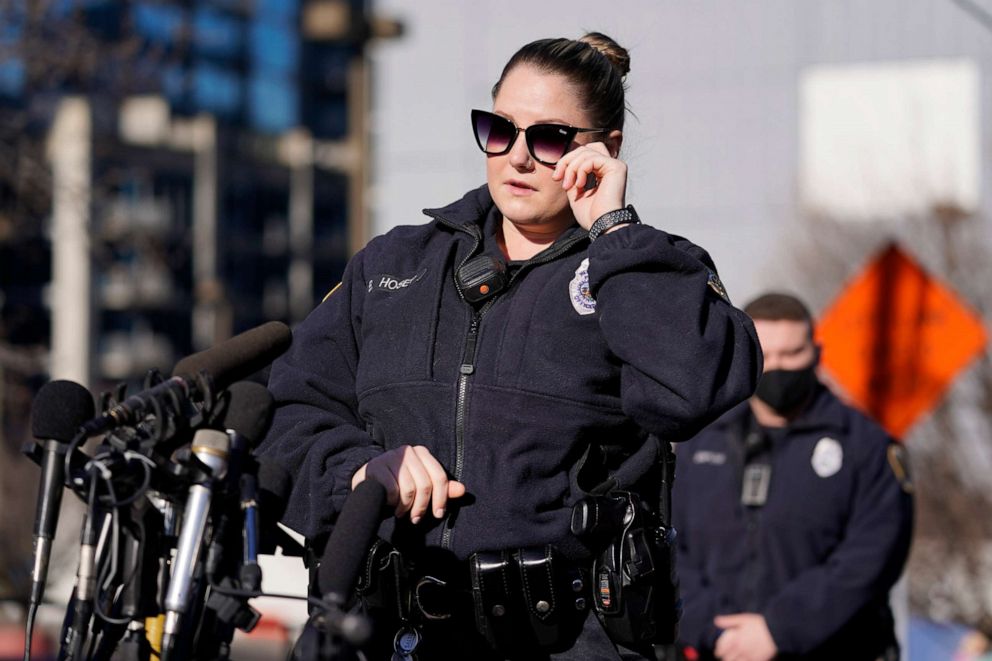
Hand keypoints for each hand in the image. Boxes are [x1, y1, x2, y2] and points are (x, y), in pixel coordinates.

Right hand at [351, 445, 465, 522]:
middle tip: (416, 519)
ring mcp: (391, 457)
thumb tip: (462, 490)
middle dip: (422, 507)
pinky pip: (392, 491)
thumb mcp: (422, 486)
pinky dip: (393, 502)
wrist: (367, 479)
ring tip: (402, 512)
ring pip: (409, 489)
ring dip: (406, 507)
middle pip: (425, 485)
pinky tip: (389, 504)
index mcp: (422, 453)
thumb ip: (442, 488)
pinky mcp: (376, 466)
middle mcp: (408, 451)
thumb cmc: (399, 484)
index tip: (438, 514)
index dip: (441, 498)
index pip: (439, 477)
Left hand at [552, 141, 626, 230]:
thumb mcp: (575, 192)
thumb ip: (572, 177)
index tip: (556, 177)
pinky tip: (580, 185)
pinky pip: (592, 158)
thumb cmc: (591, 215)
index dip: (567, 161)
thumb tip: (564, 166)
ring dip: (572, 168)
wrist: (601, 226)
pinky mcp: (617, 167)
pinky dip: (581, 170)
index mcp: (603, 172)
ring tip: (569, 186)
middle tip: (558, 178)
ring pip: (586, 152)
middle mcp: (610, 166)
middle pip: (584, 149)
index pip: (583, 154)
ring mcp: (615, 166)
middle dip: (567, 161)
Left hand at [713, 613, 777, 660]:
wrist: (777, 631)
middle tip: (725, 657)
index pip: (721, 651)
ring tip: (735, 659)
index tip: (719, 652)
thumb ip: (729, 621)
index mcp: (735, 640)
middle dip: (725, 659)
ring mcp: (750, 657)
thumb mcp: (743, 619)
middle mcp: (741, 650)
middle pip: (727, 660)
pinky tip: (745, 660)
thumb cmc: (760, 624)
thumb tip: (716, 620)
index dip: (718, 652)